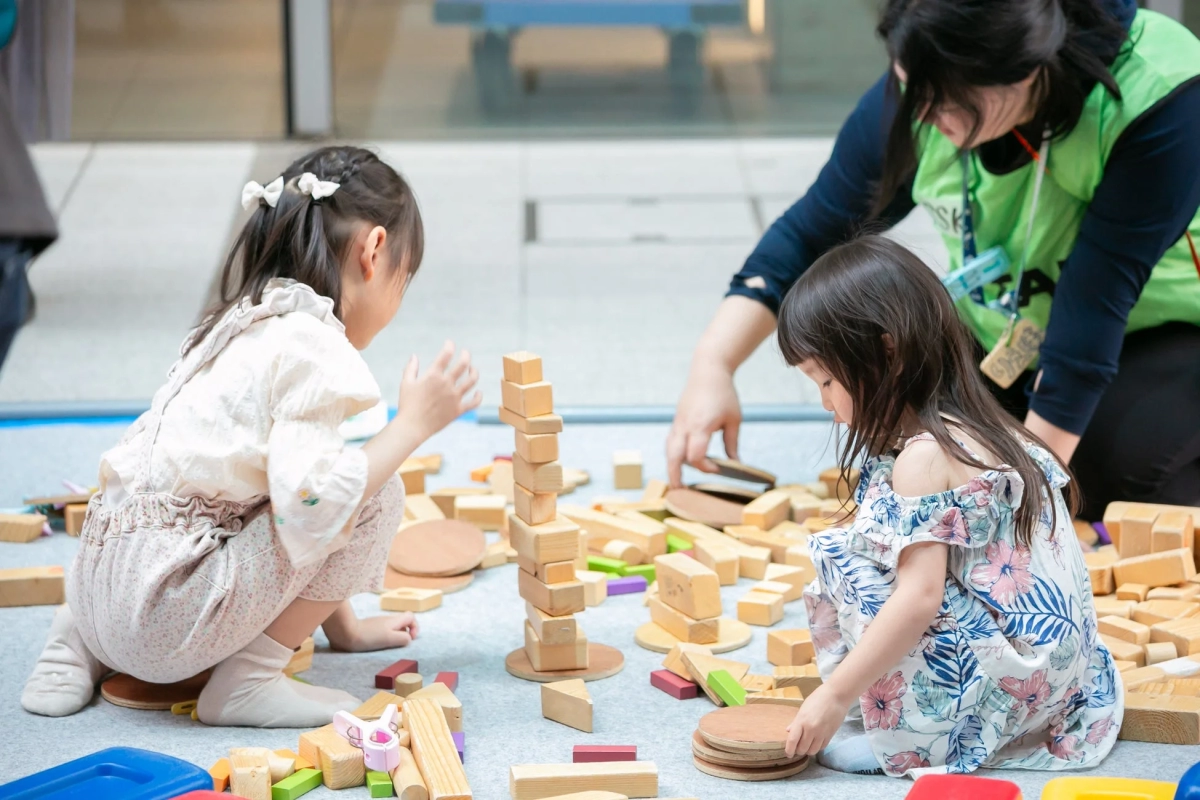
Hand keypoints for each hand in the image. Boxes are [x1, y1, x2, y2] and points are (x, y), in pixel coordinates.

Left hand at [327, 611, 419, 651]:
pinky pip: (384, 631)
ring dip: (395, 636)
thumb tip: (409, 639)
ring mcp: (379, 624)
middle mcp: (388, 620)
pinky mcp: (371, 629)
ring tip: (389, 646)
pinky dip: (385, 637)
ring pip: (393, 627)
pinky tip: (378, 645)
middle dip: (405, 633)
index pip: (411, 617)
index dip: (415, 627)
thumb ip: (403, 638)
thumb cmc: (369, 636)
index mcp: (394, 620)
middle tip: (400, 644)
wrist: (346, 633)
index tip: (410, 639)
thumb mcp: (389, 638)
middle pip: (403, 622)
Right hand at [396, 341, 481, 440]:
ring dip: (474, 372)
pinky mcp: (458, 410)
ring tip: (472, 369)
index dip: (450, 346)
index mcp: (433, 375)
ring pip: (472, 380)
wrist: (412, 427)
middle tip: (465, 353)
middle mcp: (446, 384)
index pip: (446, 354)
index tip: (450, 344)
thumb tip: (414, 356)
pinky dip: (478, 396)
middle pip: (463, 364)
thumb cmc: (407, 405)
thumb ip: (411, 368)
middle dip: (466, 355)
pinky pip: (474, 402)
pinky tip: (478, 392)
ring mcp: (454, 397)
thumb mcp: (406, 383)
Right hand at [666, 361, 740, 486]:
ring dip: (671, 466)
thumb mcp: (734, 419)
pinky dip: (672, 454)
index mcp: (700, 425)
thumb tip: (736, 464)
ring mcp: (678, 423)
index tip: (719, 468)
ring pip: (668, 450)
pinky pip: (670, 442)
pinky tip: (678, 463)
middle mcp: (685, 426)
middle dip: (675, 475)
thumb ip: (732, 443)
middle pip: (673, 456)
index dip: (706, 467)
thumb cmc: (724, 394)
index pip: (695, 455)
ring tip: (676, 482)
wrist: (707, 371)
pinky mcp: (677, 420)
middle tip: (680, 491)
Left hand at [785, 685, 850, 758]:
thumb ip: (796, 722)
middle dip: (798, 750)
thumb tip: (788, 731)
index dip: (789, 750)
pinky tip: (816, 742)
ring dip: (808, 750)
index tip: (788, 754)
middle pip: (802, 749)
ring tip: (807, 745)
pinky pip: (822, 747)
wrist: (836, 696)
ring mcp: (822, 733)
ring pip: (812, 751)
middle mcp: (811, 729)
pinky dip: (817, 747)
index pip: (792, 740)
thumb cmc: (817, 698)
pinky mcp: (831, 735)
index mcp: (802, 721)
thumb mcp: (803, 708)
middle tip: (797, 747)